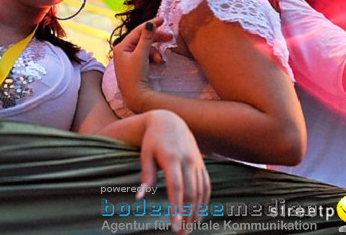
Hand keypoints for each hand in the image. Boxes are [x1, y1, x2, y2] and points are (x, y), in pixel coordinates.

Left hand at [113, 17, 170, 112]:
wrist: (135, 97)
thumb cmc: (135, 75)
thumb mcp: (142, 54)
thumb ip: (147, 38)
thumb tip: (150, 23)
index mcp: (121, 47)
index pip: (137, 31)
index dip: (151, 24)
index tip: (163, 20)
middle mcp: (123, 51)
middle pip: (142, 39)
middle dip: (156, 39)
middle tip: (170, 37)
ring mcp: (128, 59)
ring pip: (146, 48)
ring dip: (155, 52)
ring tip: (161, 60)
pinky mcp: (134, 66)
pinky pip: (146, 56)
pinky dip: (153, 58)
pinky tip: (158, 63)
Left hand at [139, 109, 209, 233]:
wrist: (170, 121)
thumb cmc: (153, 140)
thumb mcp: (146, 155)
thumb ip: (146, 176)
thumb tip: (139, 198)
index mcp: (172, 158)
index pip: (176, 187)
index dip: (176, 207)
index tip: (175, 224)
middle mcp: (188, 160)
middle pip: (190, 192)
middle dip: (187, 214)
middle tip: (182, 233)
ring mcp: (197, 162)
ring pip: (200, 191)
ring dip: (196, 212)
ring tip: (189, 229)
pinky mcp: (202, 164)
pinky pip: (206, 185)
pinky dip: (204, 201)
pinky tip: (198, 215)